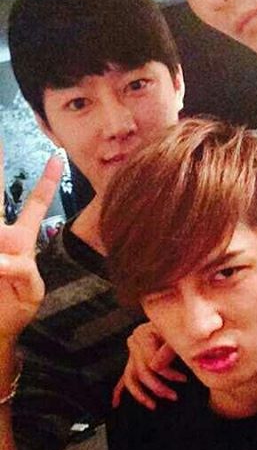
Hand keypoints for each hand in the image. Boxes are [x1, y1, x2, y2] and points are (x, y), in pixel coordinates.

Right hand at [0, 148, 61, 342]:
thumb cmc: (13, 307)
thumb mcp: (27, 290)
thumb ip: (19, 273)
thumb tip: (0, 260)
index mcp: (20, 240)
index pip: (33, 204)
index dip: (46, 181)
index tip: (58, 157)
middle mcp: (0, 236)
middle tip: (0, 143)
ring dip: (1, 238)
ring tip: (5, 261)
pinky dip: (1, 262)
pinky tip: (2, 267)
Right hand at [112, 321, 184, 409]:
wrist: (176, 312)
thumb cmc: (178, 321)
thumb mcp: (175, 333)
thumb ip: (167, 350)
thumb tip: (156, 368)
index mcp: (142, 334)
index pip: (151, 362)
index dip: (168, 373)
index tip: (182, 378)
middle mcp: (134, 342)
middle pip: (141, 372)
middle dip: (157, 387)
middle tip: (173, 396)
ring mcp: (132, 351)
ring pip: (130, 378)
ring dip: (141, 394)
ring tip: (152, 405)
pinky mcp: (134, 358)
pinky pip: (125, 376)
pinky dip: (119, 391)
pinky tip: (116, 403)